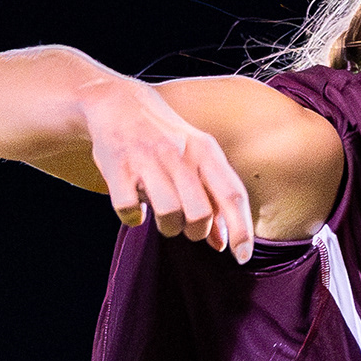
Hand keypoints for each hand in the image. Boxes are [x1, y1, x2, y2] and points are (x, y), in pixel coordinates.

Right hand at [80, 77, 254, 262]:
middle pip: (200, 212)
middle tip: (188, 227)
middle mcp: (178, 154)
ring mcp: (146, 159)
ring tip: (164, 218)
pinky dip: (134, 218)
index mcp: (204, 151)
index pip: (232, 194)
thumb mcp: (196, 159)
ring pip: (168, 214)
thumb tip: (223, 244)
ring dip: (168, 227)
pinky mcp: (117, 168)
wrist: (118, 103)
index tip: (242, 257)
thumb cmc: (166, 141)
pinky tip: (136, 208)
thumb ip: (213, 200)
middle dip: (196, 231)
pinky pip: (131, 211)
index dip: (241, 230)